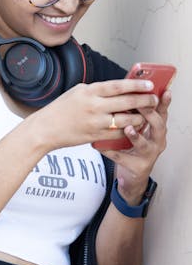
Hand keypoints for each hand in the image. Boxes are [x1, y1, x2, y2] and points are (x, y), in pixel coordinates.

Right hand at [31, 77, 158, 150]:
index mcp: (89, 92)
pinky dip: (129, 131)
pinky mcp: (96, 136)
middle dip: (144, 101)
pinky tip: (134, 128)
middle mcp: (93, 106)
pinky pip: (118, 134)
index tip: (149, 84)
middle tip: (154, 99)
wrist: (45, 129)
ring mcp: (95, 123)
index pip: (118, 86)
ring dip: (139, 118)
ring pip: (126, 120)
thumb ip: (97, 90)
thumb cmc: (60, 109)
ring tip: (146, 115)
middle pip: (126, 102)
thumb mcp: (77, 92)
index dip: (136, 85)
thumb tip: (118, 89)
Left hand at [100, 89, 170, 203]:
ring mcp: (149, 154)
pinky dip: (111, 152)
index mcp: (157, 129)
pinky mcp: (138, 166)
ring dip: (136, 136)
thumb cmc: (134, 145)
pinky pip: (123, 158)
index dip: (164, 103)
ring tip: (128, 128)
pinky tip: (101, 146)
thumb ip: (135, 113)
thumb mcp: (139, 127)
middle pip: (158, 126)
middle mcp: (157, 141)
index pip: (162, 113)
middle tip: (141, 106)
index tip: (164, 92)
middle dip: (150, 115)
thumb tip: (127, 91)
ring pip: (145, 144)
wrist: (134, 173)